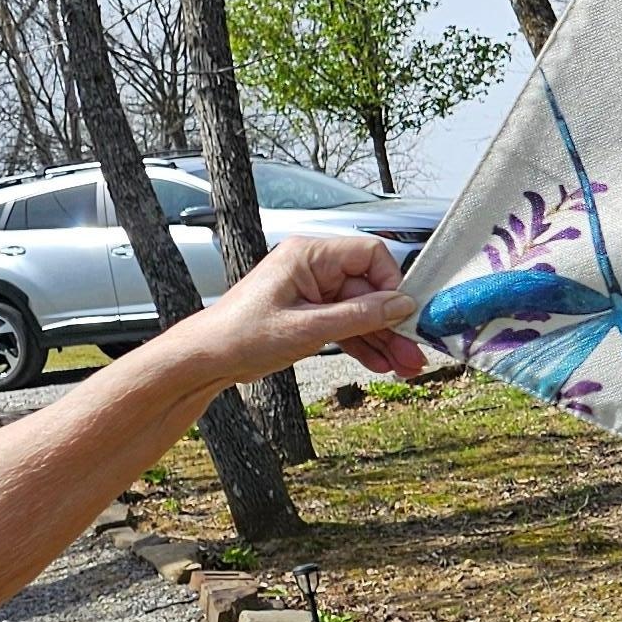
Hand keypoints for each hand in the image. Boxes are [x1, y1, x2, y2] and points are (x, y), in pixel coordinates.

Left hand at [186, 229, 429, 390]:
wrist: (207, 358)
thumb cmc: (242, 335)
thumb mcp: (308, 328)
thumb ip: (359, 316)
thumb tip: (402, 306)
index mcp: (310, 256)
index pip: (370, 255)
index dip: (391, 284)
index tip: (403, 316)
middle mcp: (314, 268)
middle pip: (370, 290)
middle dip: (392, 324)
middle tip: (414, 353)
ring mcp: (313, 292)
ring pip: (361, 312)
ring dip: (382, 339)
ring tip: (404, 367)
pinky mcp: (310, 314)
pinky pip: (346, 325)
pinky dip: (362, 344)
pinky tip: (380, 363)